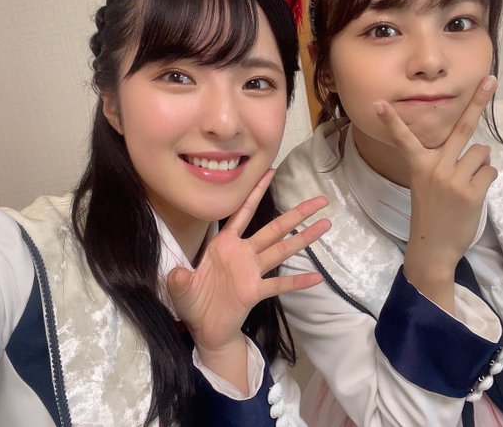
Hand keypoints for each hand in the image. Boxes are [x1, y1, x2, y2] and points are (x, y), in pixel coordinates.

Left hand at [167, 168, 329, 357]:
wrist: (204, 330)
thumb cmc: (193, 302)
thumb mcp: (180, 288)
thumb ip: (179, 279)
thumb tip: (177, 273)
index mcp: (223, 244)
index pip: (242, 212)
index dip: (255, 192)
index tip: (269, 171)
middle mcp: (242, 254)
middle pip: (274, 228)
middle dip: (297, 214)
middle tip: (320, 200)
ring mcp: (251, 272)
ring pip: (281, 250)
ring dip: (303, 238)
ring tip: (325, 225)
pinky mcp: (255, 292)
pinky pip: (279, 284)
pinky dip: (297, 281)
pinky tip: (316, 277)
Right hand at [374, 76, 497, 309]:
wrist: (432, 248)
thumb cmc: (429, 214)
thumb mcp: (425, 185)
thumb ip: (441, 164)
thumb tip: (473, 149)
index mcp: (418, 165)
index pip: (404, 138)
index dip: (392, 121)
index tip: (379, 103)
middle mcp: (435, 167)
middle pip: (461, 128)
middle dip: (477, 101)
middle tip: (490, 79)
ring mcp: (454, 179)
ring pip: (481, 153)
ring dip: (479, 165)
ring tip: (466, 183)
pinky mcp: (471, 192)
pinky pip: (489, 171)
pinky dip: (485, 180)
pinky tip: (473, 194)